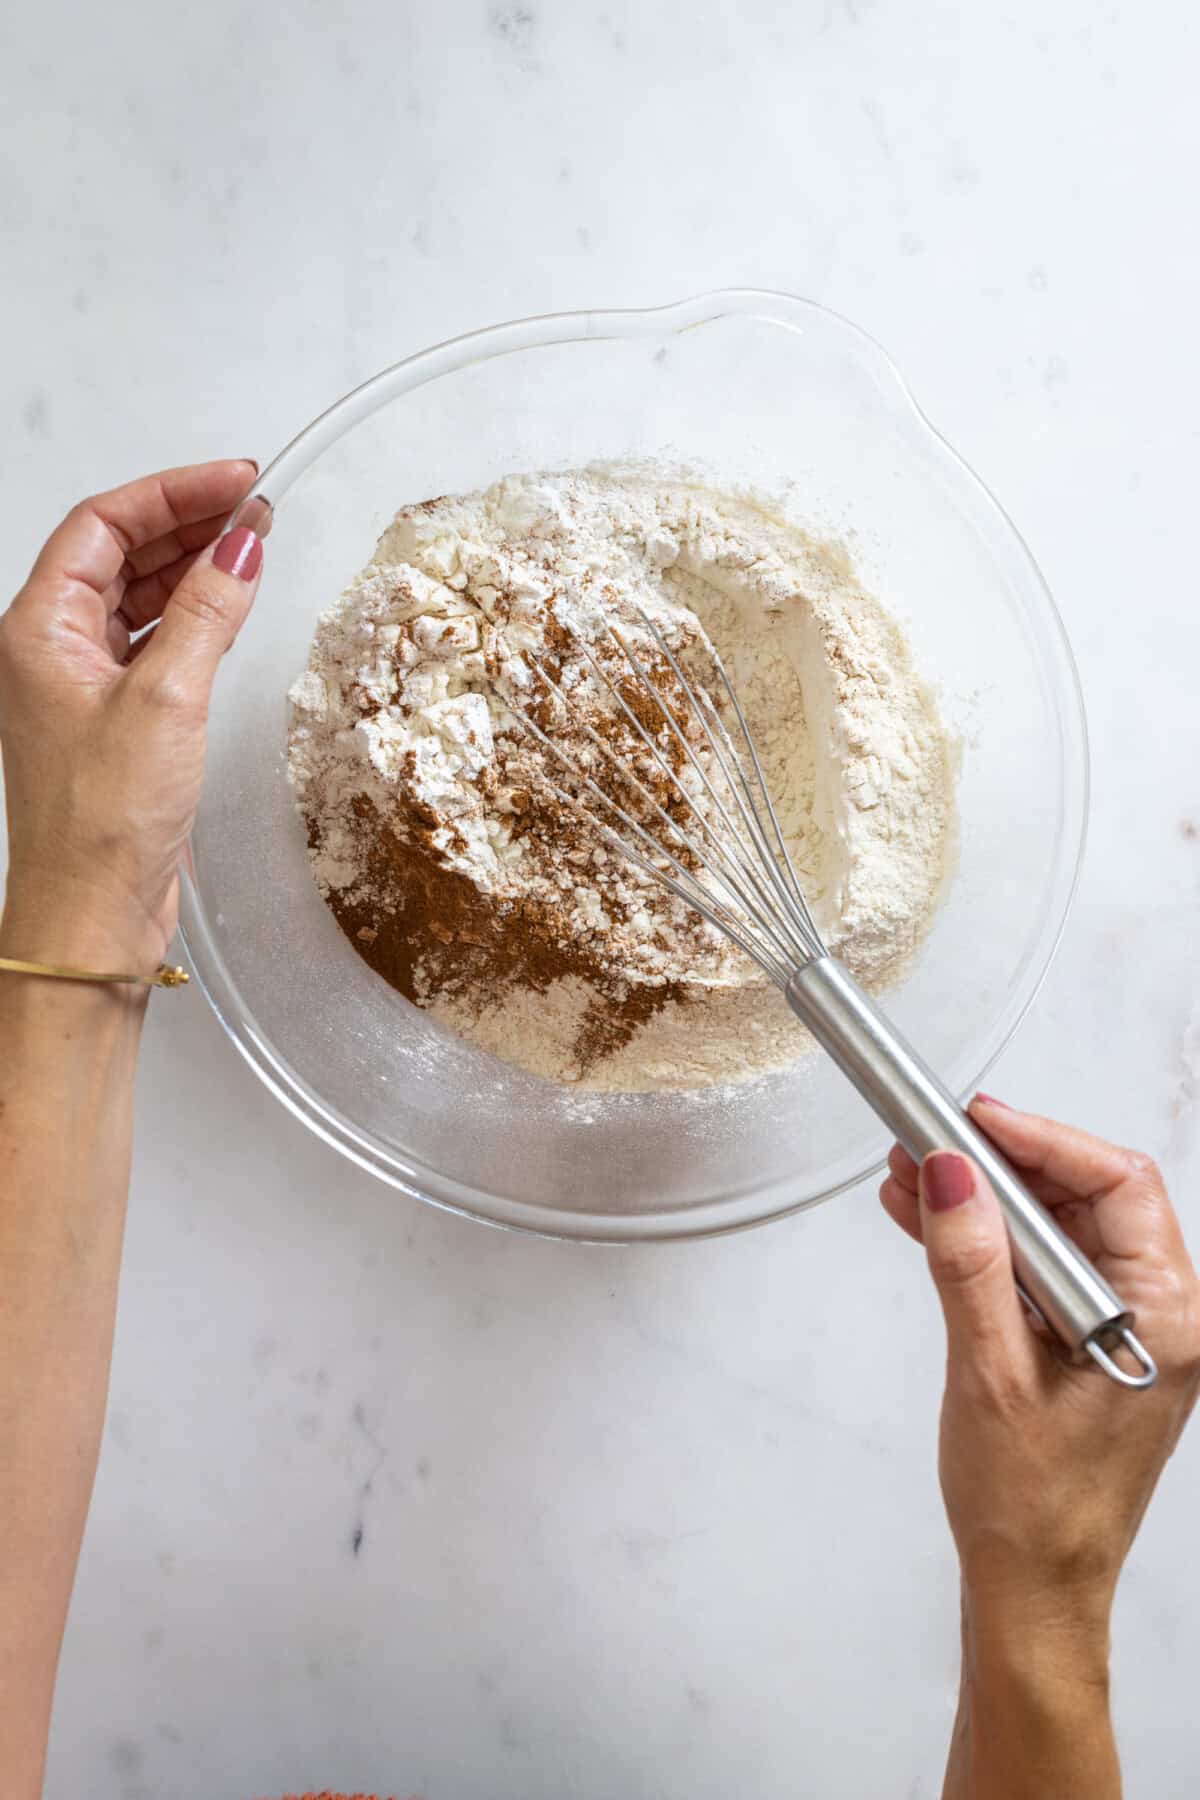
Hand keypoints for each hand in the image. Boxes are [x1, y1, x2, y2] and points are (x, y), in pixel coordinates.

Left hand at [0, 462, 263, 974]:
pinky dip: (191, 618)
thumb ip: (208, 612)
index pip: (101, 525)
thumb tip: (241, 545)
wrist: (92, 912)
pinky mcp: (112, 719)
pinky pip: (150, 643)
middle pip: (117, 554)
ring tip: (252, 546)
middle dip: (187, 524)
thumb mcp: (166, 698)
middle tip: (255, 508)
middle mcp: (48, 649)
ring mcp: (79, 683)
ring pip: (136, 597)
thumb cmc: (102, 821)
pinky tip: (229, 608)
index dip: (171, 492)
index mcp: (36, 629)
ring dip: (192, 569)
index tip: (235, 480)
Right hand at [881, 1100, 1199, 1617]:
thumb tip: (949, 1173)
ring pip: (1055, 1228)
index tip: (974, 1122)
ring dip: (982, 1202)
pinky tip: (925, 1221)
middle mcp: (1156, 1315)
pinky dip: (983, 1243)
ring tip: (909, 1177)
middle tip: (931, 1143)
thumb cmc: (1031, 1507)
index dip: (1043, 1140)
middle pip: (1086, 1197)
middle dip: (1002, 1165)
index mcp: (1165, 1318)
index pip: (1118, 1184)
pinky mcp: (1082, 1342)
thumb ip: (968, 1263)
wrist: (1032, 1590)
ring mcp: (1119, 1328)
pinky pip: (1036, 1268)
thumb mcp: (989, 1373)